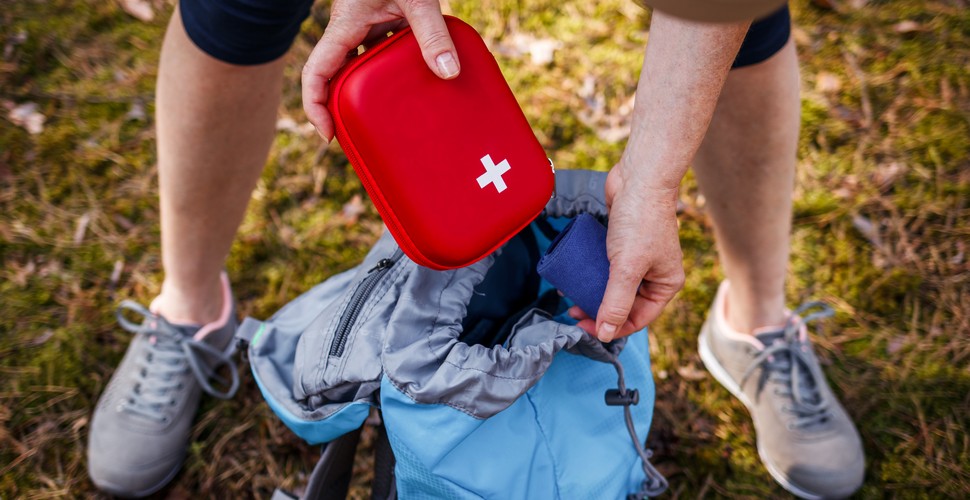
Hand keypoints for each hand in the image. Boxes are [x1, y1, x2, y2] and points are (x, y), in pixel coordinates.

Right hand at [302, 0, 458, 141]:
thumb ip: (431, 34)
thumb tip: (448, 73)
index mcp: (344, 26)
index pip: (316, 73)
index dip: (315, 106)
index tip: (329, 134)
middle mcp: (350, 31)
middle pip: (334, 78)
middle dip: (341, 109)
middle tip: (361, 138)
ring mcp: (366, 27)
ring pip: (358, 68)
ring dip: (367, 93)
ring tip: (388, 121)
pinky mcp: (384, 23)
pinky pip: (380, 54)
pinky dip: (391, 74)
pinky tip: (414, 86)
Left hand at [569, 159, 684, 341]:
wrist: (639, 177)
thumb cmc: (640, 220)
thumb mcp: (627, 267)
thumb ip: (616, 301)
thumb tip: (606, 334)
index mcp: (665, 284)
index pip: (638, 318)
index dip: (611, 327)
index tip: (584, 327)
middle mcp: (654, 275)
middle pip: (624, 305)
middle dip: (599, 310)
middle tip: (573, 312)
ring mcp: (638, 260)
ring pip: (613, 287)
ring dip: (592, 293)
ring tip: (570, 295)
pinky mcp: (622, 245)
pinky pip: (606, 268)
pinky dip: (591, 274)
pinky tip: (574, 276)